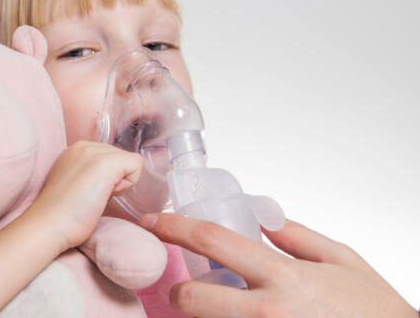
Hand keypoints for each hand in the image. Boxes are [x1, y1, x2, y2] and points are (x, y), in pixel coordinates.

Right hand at [29, 141, 142, 251]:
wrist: (49, 225)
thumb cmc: (61, 214)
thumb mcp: (75, 184)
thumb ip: (90, 175)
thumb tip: (112, 180)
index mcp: (74, 150)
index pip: (107, 156)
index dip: (106, 177)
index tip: (89, 192)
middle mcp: (84, 145)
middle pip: (120, 156)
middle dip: (115, 178)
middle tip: (94, 196)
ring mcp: (95, 152)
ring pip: (128, 160)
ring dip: (120, 181)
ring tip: (98, 196)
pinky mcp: (107, 162)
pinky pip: (137, 164)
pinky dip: (129, 183)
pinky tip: (107, 195)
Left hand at [138, 213, 416, 317]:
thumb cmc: (375, 312)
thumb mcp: (343, 259)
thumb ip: (297, 236)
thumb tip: (261, 220)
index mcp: (283, 276)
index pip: (212, 240)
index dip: (174, 227)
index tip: (153, 222)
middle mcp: (267, 311)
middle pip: (191, 297)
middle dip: (178, 292)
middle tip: (184, 289)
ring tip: (220, 309)